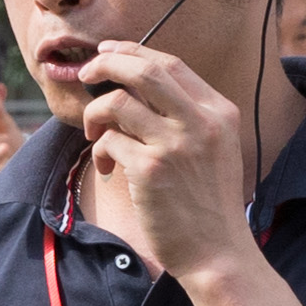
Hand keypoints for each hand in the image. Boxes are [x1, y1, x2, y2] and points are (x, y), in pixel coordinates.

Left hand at [70, 40, 259, 296]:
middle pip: (144, 69)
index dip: (134, 52)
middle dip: (107, 63)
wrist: (218, 253)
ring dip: (96, 114)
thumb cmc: (209, 205)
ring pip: (118, 102)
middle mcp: (201, 121)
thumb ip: (189, 117)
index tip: (109, 52)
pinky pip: (110, 141)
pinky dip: (101, 151)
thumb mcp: (215, 149)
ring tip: (96, 136)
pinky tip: (109, 170)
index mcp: (220, 111)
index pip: (172, 64)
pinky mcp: (151, 170)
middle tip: (86, 72)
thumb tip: (139, 90)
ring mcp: (176, 144)